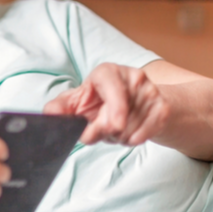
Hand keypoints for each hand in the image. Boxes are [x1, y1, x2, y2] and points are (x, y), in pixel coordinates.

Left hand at [44, 63, 168, 145]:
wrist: (137, 105)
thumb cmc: (101, 103)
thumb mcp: (77, 103)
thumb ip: (60, 109)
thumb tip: (49, 115)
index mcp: (107, 72)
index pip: (111, 86)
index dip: (112, 108)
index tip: (110, 127)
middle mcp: (131, 76)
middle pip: (120, 115)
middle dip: (106, 132)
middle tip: (101, 130)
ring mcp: (150, 91)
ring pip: (131, 127)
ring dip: (119, 137)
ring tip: (116, 127)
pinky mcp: (163, 107)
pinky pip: (149, 131)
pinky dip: (135, 139)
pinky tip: (130, 133)